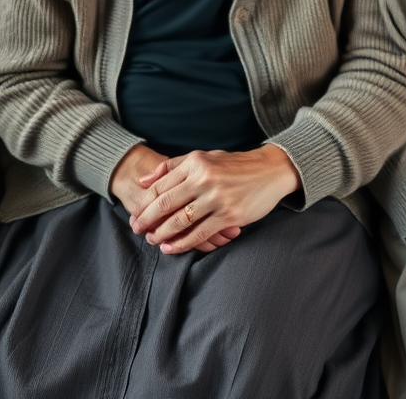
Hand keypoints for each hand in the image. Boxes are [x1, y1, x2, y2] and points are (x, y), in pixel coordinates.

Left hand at [110, 144, 240, 251]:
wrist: (270, 170)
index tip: (135, 215)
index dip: (144, 204)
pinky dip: (182, 244)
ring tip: (153, 240)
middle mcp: (204, 178)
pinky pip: (199, 234)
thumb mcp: (204, 157)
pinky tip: (171, 248)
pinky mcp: (229, 215)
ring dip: (161, 234)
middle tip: (136, 231)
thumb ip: (172, 166)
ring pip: (179, 221)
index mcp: (196, 163)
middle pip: (165, 204)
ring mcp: (217, 197)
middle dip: (146, 221)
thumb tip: (143, 180)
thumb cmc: (234, 164)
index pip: (160, 186)